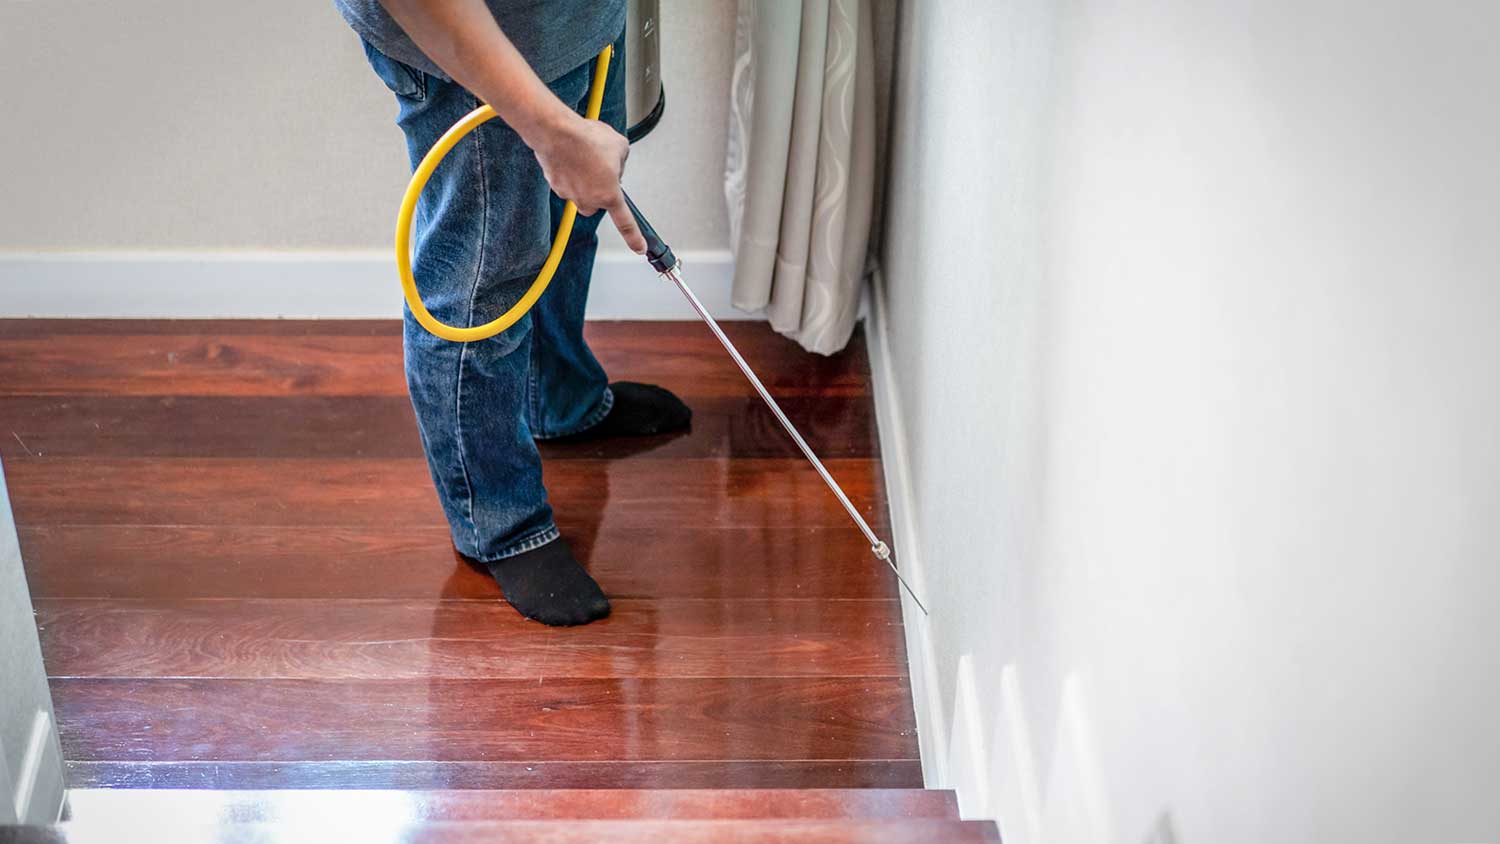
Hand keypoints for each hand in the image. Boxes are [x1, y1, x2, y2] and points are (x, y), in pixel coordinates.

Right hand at [533, 115, 646, 253]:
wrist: (557, 132)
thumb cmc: (587, 138)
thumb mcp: (620, 147)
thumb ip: (621, 162)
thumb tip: (615, 166)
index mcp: (609, 195)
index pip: (625, 223)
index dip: (633, 237)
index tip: (639, 248)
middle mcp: (588, 199)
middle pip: (598, 202)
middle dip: (601, 188)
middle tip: (601, 167)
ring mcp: (570, 194)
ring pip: (582, 191)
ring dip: (585, 177)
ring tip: (585, 154)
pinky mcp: (555, 185)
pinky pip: (567, 180)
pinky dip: (570, 169)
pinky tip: (572, 153)